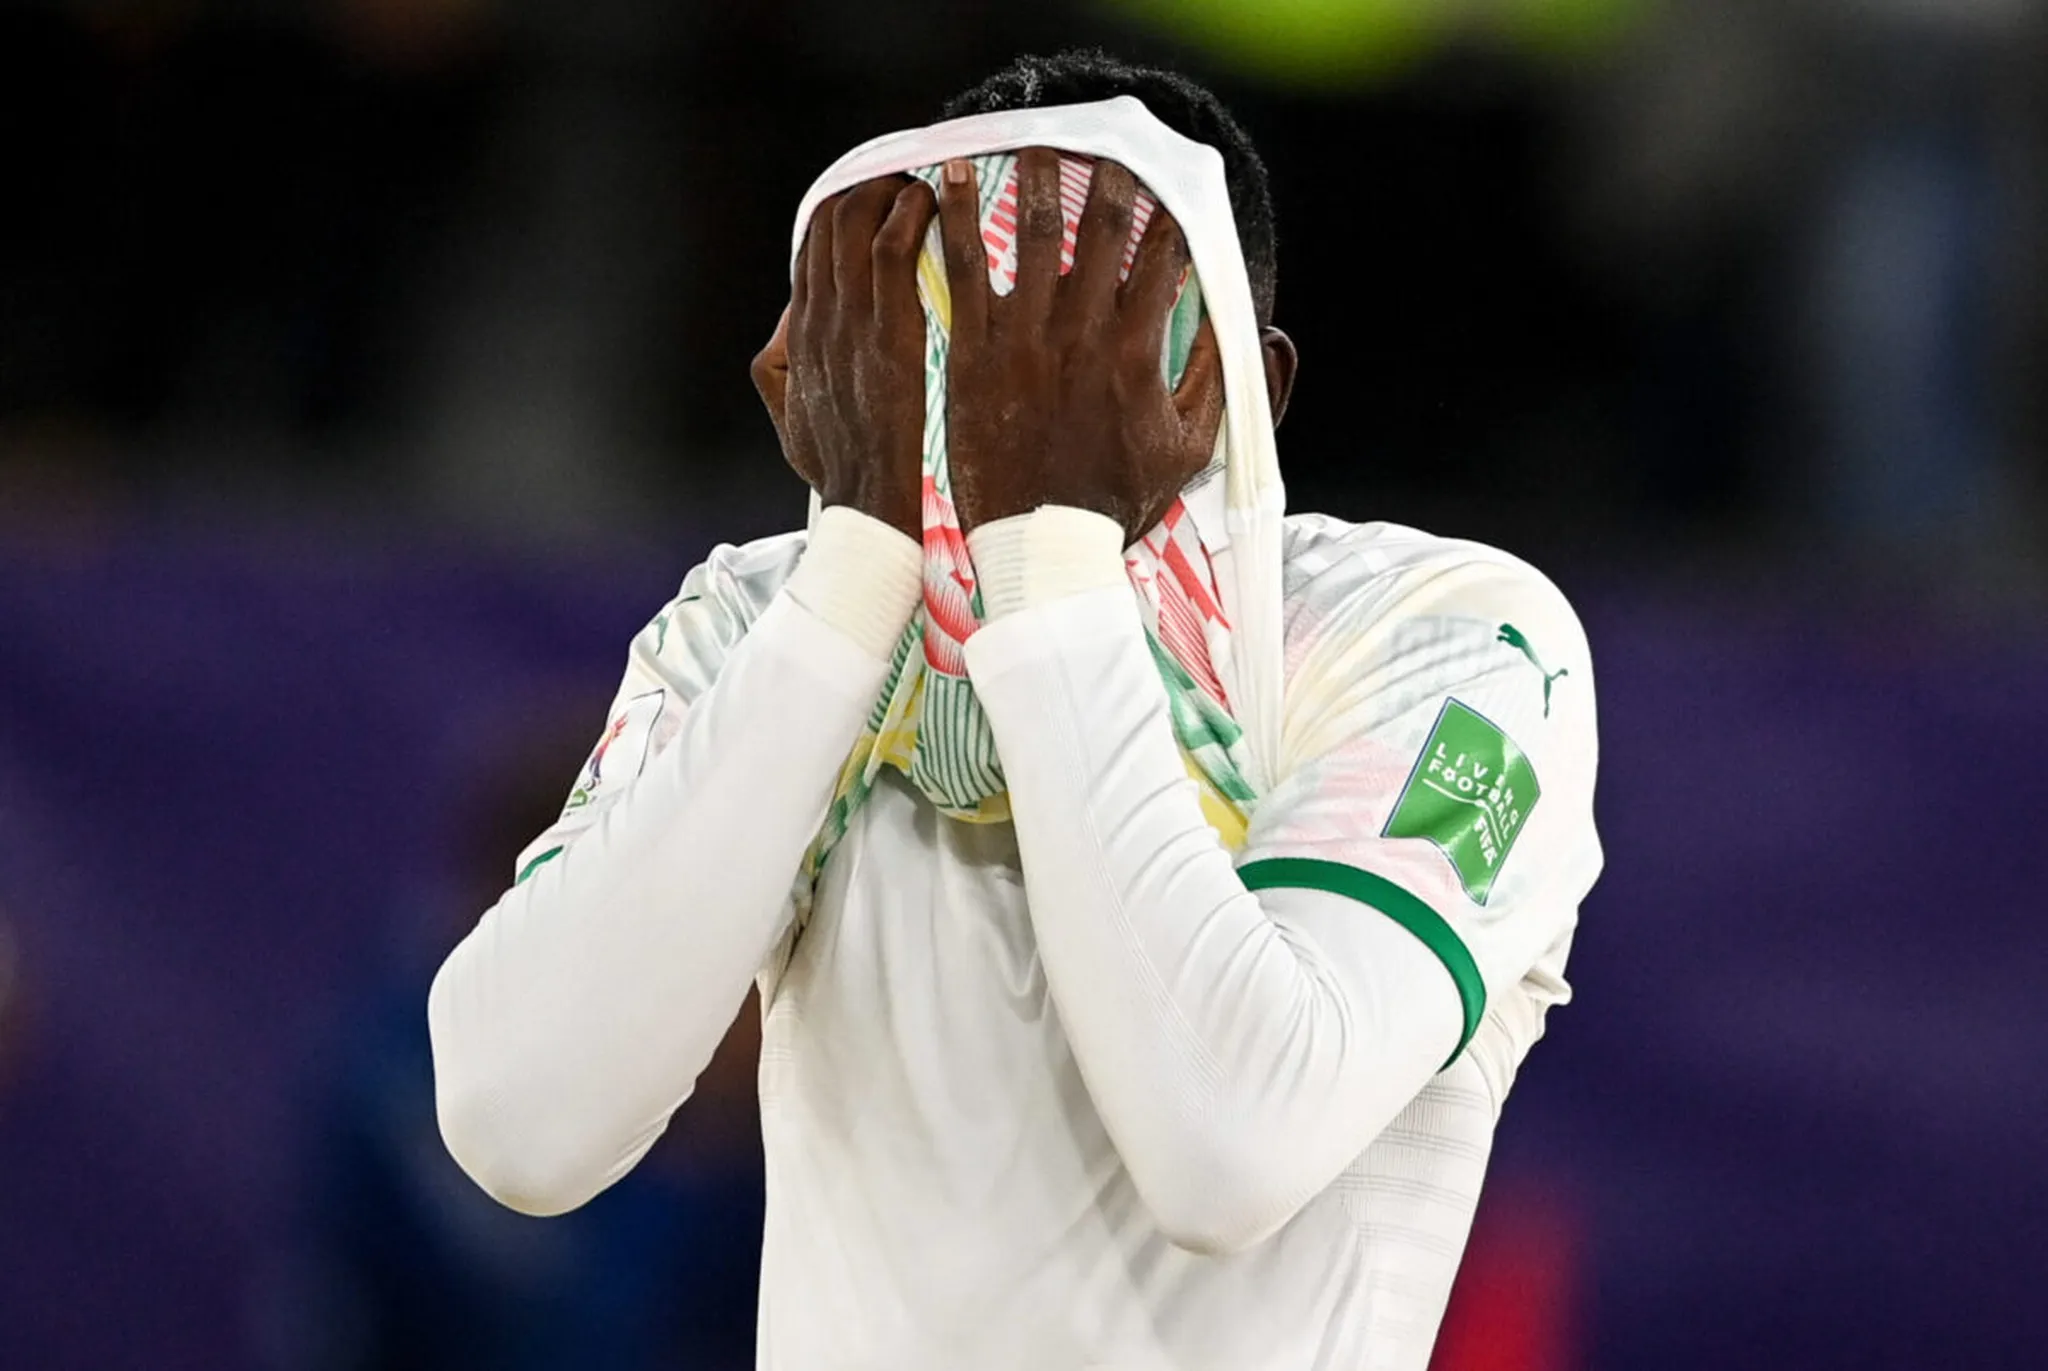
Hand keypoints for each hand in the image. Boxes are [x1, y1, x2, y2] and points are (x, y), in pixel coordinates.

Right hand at [751, 177, 935, 540]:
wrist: (870, 511)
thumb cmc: (847, 476)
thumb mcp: (793, 424)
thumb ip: (782, 373)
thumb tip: (783, 332)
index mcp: (801, 338)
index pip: (810, 251)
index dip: (839, 214)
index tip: (873, 202)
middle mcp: (819, 321)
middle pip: (829, 223)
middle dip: (868, 189)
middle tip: (906, 183)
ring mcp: (851, 323)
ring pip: (856, 222)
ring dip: (890, 190)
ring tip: (923, 182)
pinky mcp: (887, 331)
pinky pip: (891, 248)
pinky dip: (909, 214)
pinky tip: (933, 203)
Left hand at [935, 149, 1223, 543]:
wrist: (1041, 545)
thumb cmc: (1116, 501)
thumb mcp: (1191, 446)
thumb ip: (1220, 379)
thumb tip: (1256, 328)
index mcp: (1138, 350)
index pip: (1164, 255)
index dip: (1170, 210)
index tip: (1172, 183)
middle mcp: (1082, 332)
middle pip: (1100, 228)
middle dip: (1107, 177)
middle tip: (1106, 143)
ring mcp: (1024, 339)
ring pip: (1033, 235)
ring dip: (1038, 177)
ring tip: (1035, 140)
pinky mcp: (975, 351)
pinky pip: (965, 270)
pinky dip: (961, 218)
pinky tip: (956, 178)